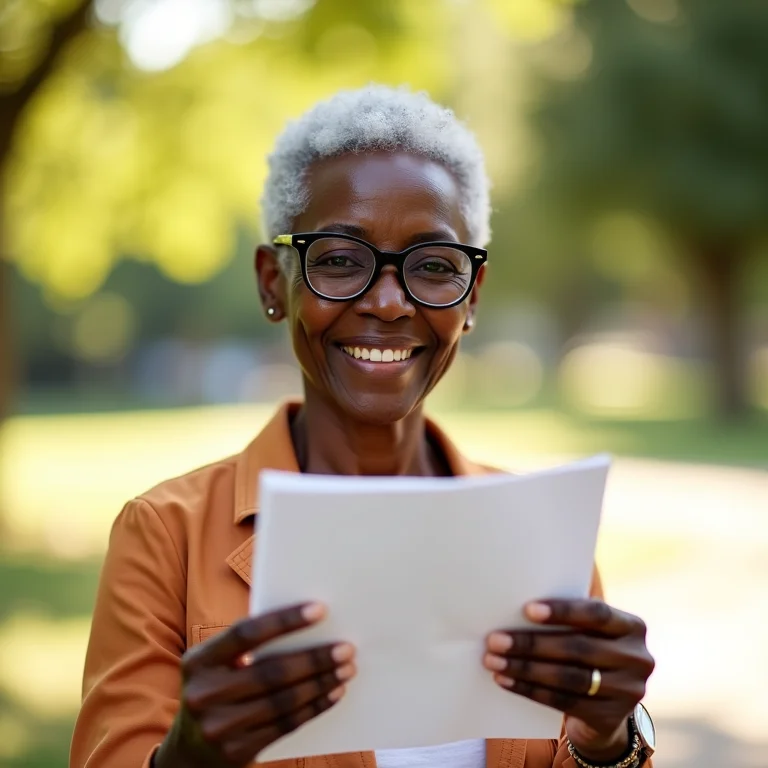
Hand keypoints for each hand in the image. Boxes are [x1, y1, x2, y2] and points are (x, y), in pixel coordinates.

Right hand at [154, 603, 354, 767]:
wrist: (190, 751)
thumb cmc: (217, 688)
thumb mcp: (218, 664)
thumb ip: (249, 646)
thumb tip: (309, 625)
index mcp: (198, 661)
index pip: (245, 634)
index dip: (284, 620)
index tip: (320, 609)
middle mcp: (203, 695)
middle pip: (271, 672)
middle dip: (314, 658)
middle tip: (346, 648)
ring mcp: (219, 728)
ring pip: (283, 701)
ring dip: (321, 683)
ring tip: (346, 669)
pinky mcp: (237, 752)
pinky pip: (286, 725)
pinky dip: (314, 707)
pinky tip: (333, 693)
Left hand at [483, 599, 653, 762]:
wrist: (606, 705)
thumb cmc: (587, 650)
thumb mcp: (589, 632)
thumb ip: (569, 620)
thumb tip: (516, 607)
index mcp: (633, 627)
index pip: (598, 613)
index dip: (563, 611)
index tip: (527, 609)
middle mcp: (638, 659)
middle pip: (578, 648)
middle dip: (532, 643)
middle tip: (495, 639)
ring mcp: (629, 692)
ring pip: (568, 677)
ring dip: (525, 668)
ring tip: (493, 659)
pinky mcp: (610, 718)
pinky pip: (563, 701)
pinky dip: (529, 689)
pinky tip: (505, 679)